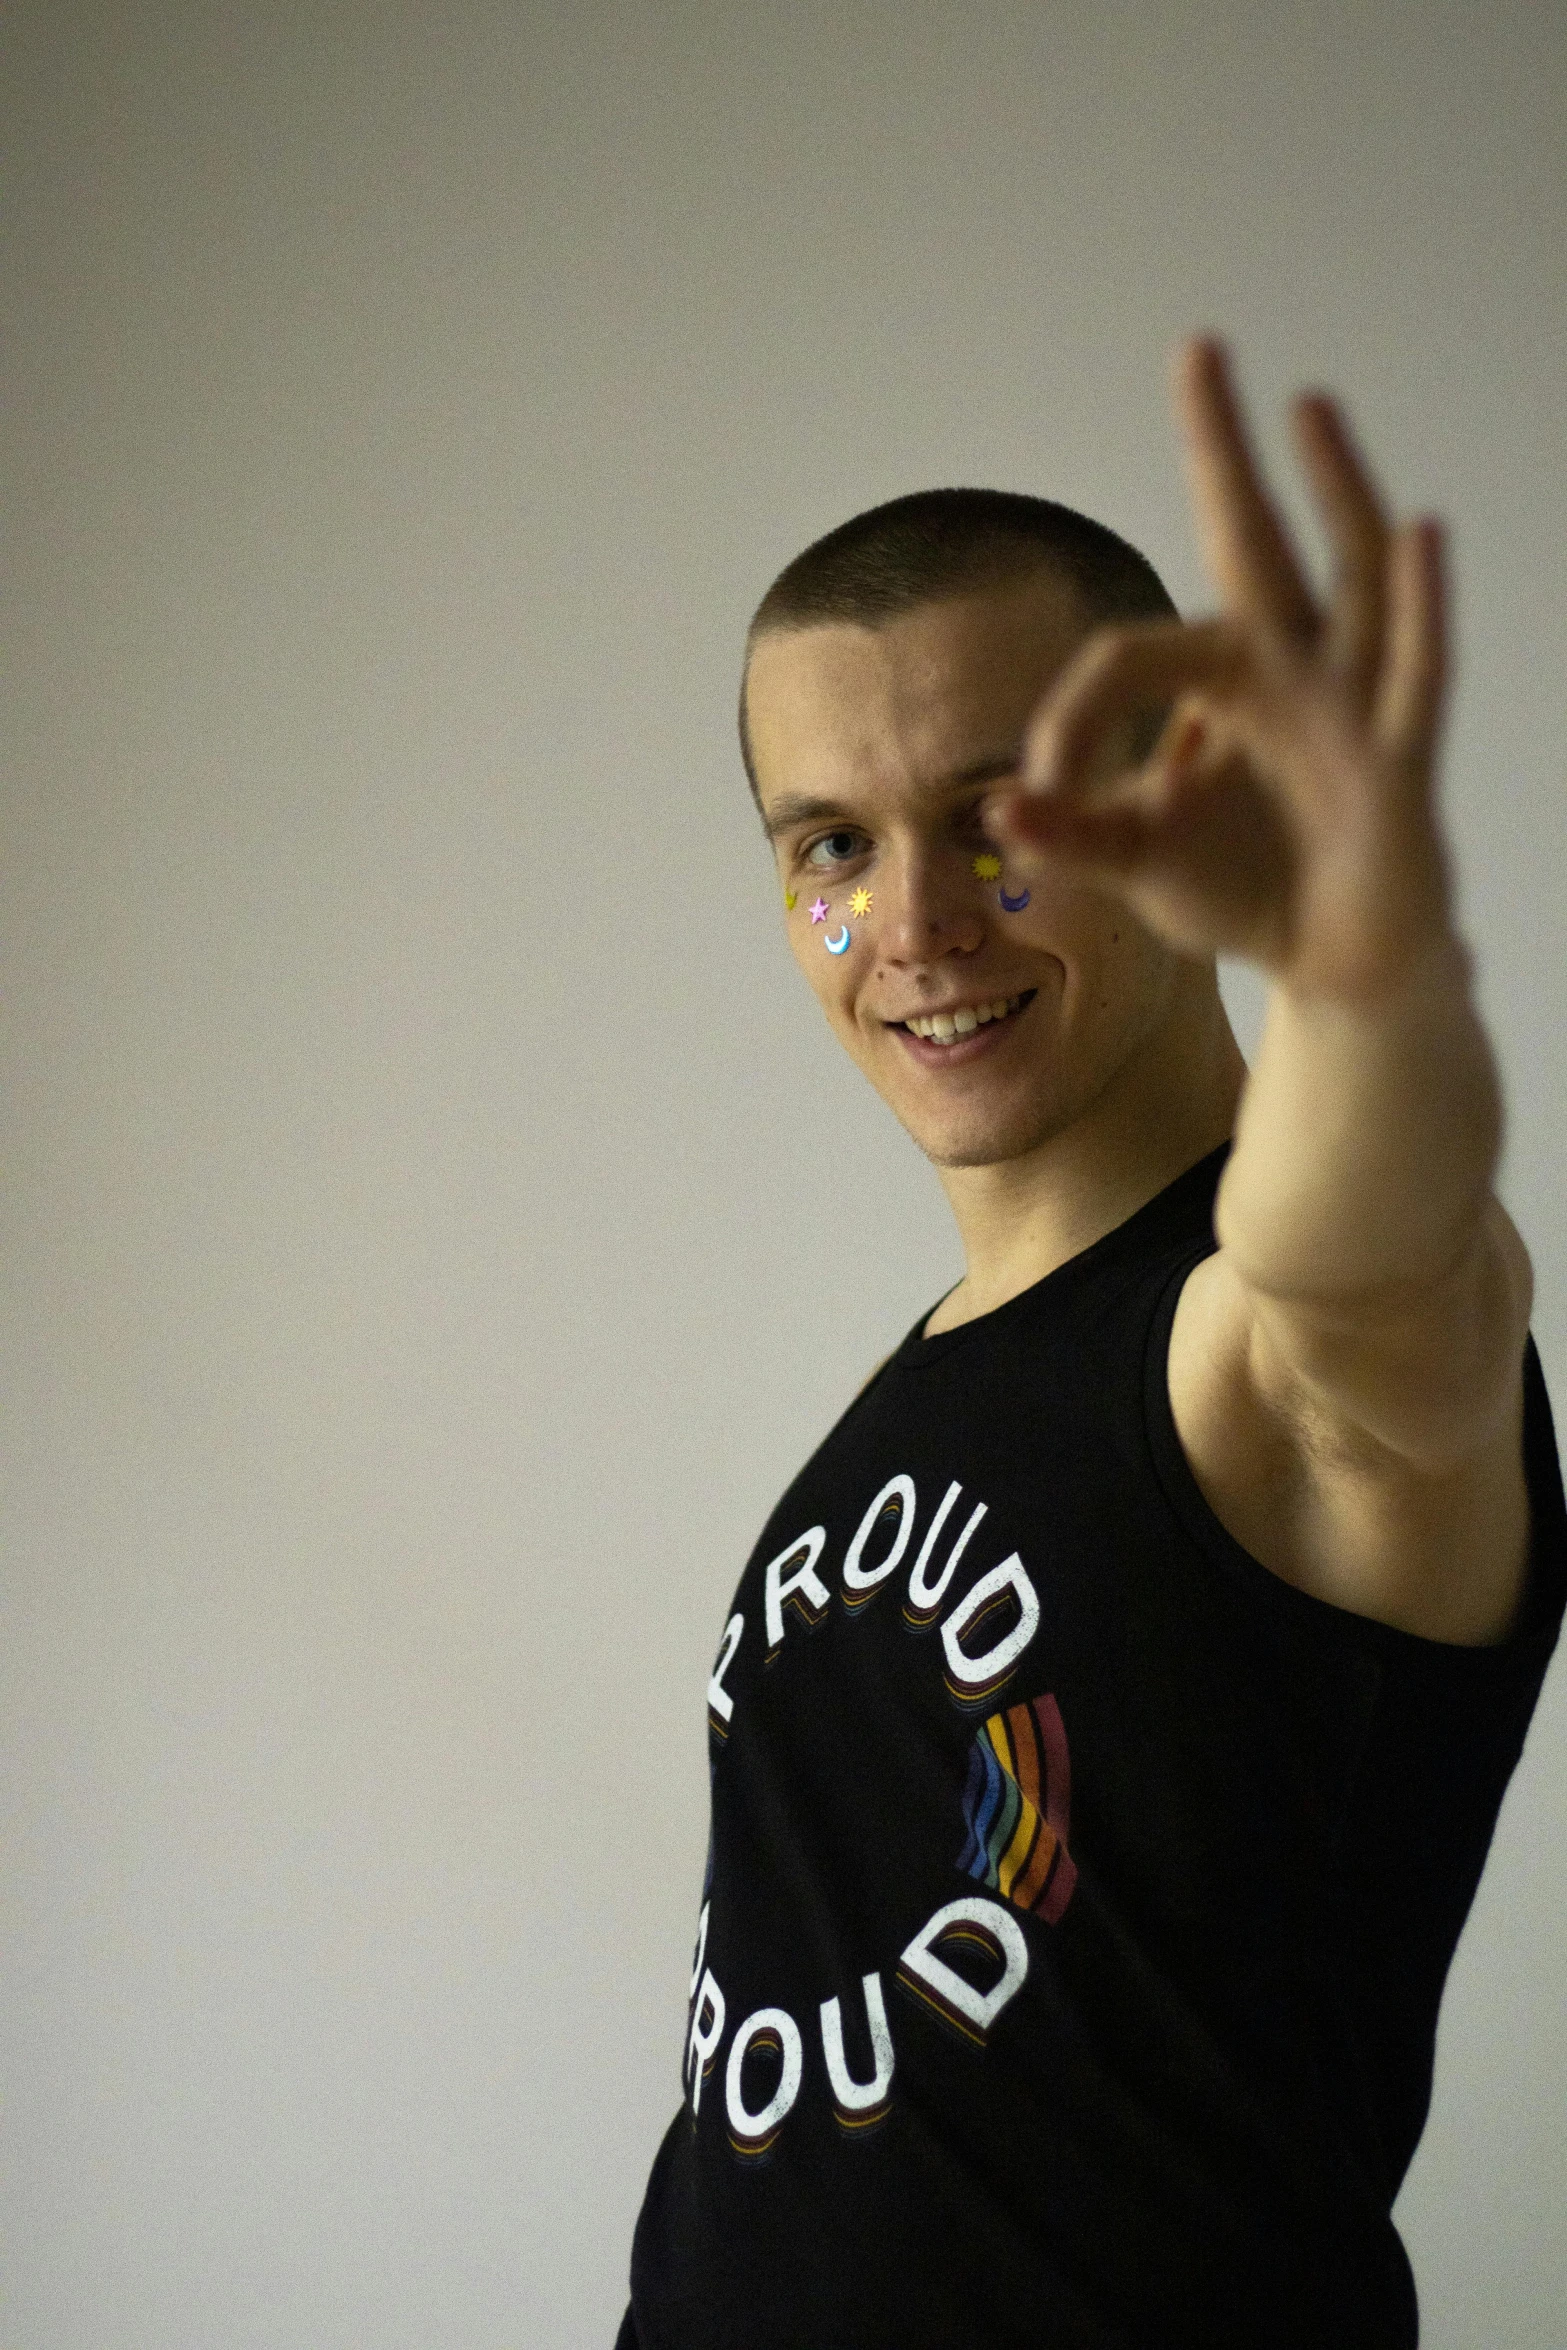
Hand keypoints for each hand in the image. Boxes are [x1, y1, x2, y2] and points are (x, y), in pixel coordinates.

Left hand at [989, 337, 1454, 1001]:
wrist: (1333, 964)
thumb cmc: (1242, 890)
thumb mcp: (1136, 863)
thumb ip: (1072, 836)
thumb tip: (997, 809)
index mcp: (1218, 683)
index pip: (1129, 657)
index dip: (1070, 721)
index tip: (1038, 796)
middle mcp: (1288, 669)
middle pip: (1254, 538)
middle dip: (1222, 450)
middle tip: (1197, 349)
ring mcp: (1351, 703)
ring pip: (1349, 575)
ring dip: (1332, 490)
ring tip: (1306, 405)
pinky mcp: (1400, 759)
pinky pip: (1414, 671)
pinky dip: (1418, 606)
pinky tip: (1417, 533)